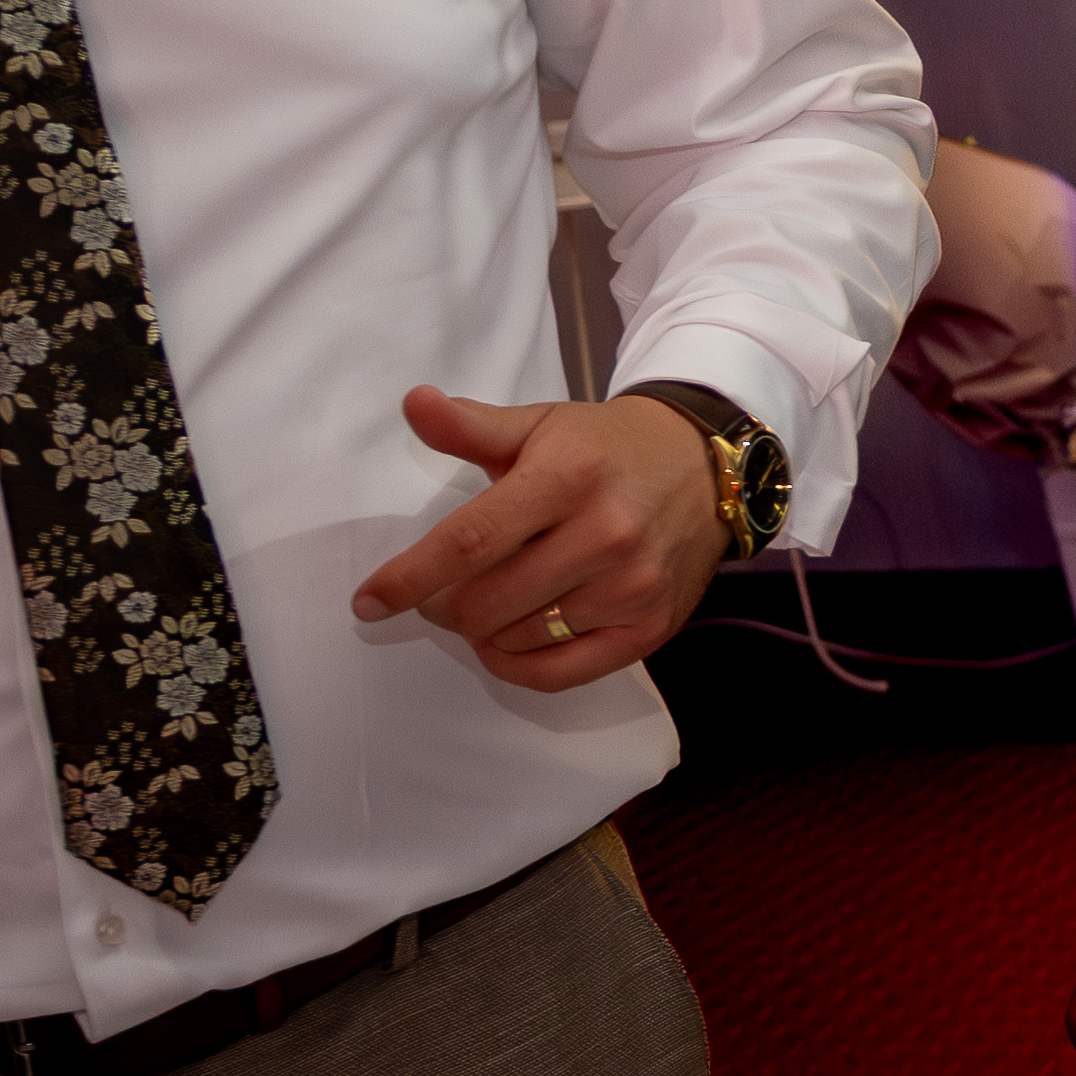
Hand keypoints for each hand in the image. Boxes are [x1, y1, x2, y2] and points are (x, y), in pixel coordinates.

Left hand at [347, 386, 728, 687]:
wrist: (708, 469)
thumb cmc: (608, 449)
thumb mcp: (542, 426)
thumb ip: (472, 426)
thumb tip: (413, 402)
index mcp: (568, 478)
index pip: (469, 542)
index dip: (408, 578)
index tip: (367, 601)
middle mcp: (606, 534)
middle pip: (484, 604)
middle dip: (443, 607)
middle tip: (443, 593)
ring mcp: (633, 586)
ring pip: (516, 639)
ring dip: (484, 631)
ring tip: (493, 602)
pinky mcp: (650, 627)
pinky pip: (559, 673)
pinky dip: (516, 665)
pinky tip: (508, 641)